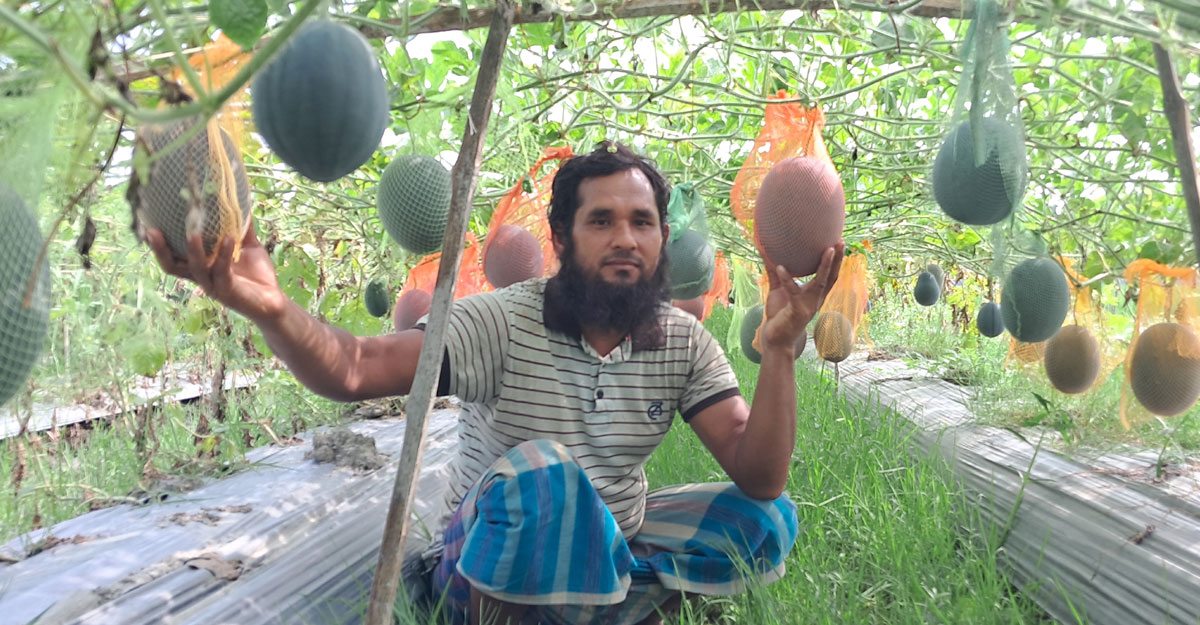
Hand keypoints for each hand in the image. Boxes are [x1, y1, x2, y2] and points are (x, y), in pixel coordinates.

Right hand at [144, 218, 286, 322]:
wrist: (274, 302)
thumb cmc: (257, 275)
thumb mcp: (248, 246)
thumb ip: (242, 227)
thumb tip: (241, 202)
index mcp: (200, 266)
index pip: (172, 255)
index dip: (157, 243)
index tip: (146, 223)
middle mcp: (201, 277)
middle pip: (171, 266)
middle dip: (159, 249)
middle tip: (151, 230)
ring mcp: (212, 286)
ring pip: (195, 269)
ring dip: (193, 251)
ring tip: (192, 233)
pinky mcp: (227, 292)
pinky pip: (222, 271)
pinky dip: (223, 254)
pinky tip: (228, 238)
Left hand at [759, 240, 844, 353]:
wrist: (776, 339)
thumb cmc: (779, 313)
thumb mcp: (779, 290)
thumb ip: (776, 274)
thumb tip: (768, 254)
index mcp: (815, 293)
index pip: (830, 274)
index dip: (836, 259)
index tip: (839, 242)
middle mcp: (816, 299)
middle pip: (831, 276)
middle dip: (838, 259)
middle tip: (841, 241)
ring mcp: (809, 305)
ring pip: (820, 283)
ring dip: (825, 266)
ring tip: (827, 249)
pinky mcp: (797, 311)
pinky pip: (794, 292)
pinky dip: (787, 280)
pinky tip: (780, 267)